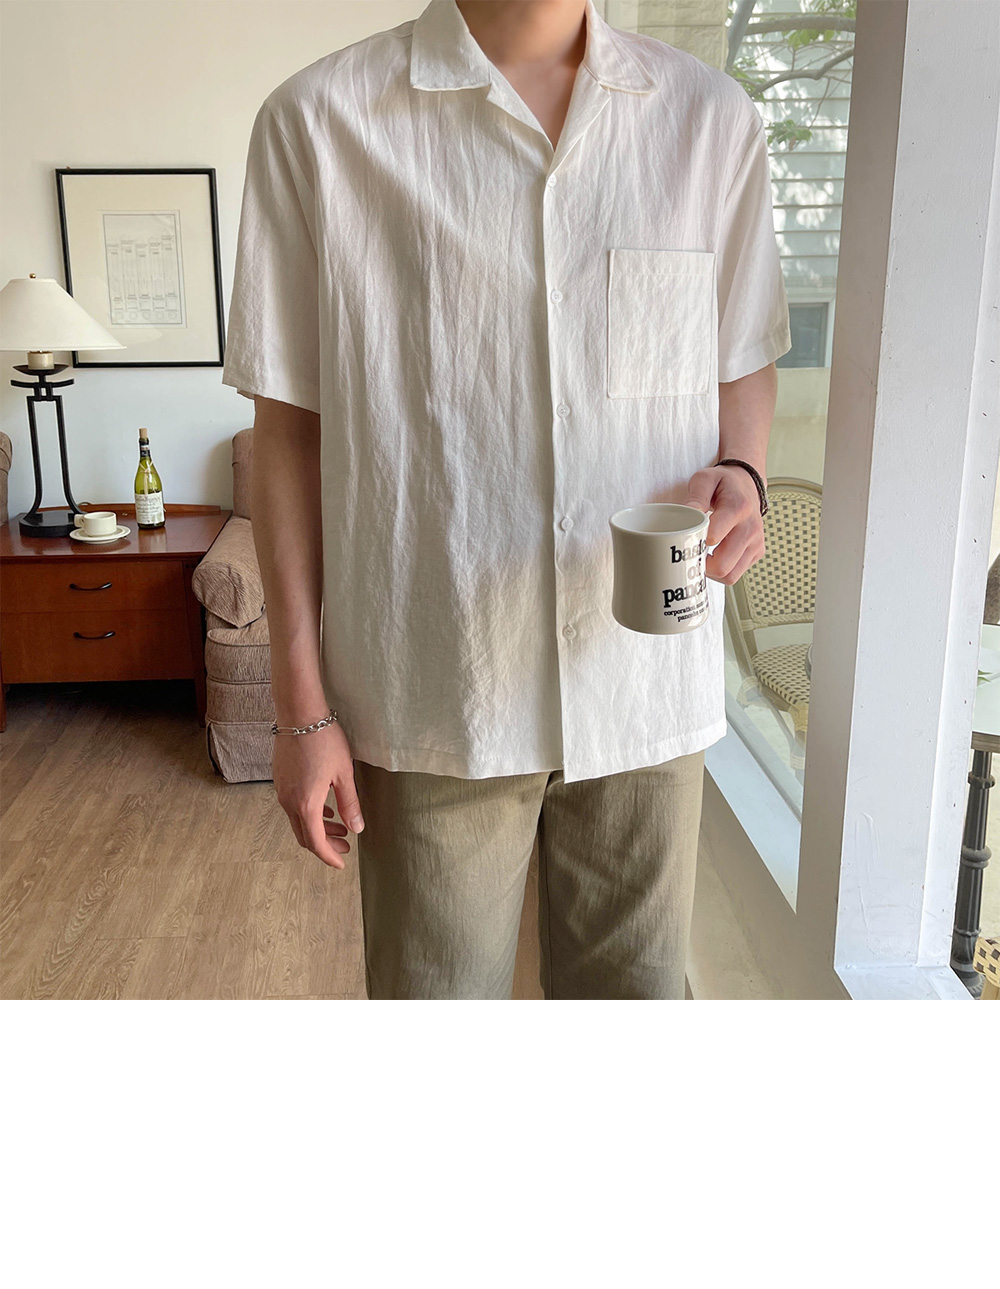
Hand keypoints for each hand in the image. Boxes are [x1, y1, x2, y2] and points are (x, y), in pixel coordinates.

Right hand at [272, 721, 364, 869]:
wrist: (298, 713)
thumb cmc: (324, 740)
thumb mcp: (344, 773)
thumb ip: (350, 804)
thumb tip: (357, 828)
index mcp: (305, 803)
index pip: (316, 842)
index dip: (329, 856)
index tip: (341, 863)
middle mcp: (288, 801)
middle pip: (304, 836)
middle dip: (325, 845)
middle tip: (345, 846)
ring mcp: (281, 790)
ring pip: (298, 821)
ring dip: (318, 828)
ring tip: (340, 825)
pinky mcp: (280, 780)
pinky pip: (293, 806)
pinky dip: (309, 813)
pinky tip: (325, 806)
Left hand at [683, 464, 764, 584]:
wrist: (746, 484)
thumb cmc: (723, 484)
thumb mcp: (705, 479)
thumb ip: (696, 496)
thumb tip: (688, 514)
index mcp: (738, 508)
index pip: (714, 538)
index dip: (695, 543)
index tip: (686, 539)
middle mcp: (751, 528)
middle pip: (722, 565)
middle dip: (701, 564)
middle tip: (690, 553)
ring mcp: (756, 542)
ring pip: (730, 575)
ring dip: (711, 572)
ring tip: (702, 557)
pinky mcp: (757, 552)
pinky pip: (736, 574)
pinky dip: (722, 572)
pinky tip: (714, 557)